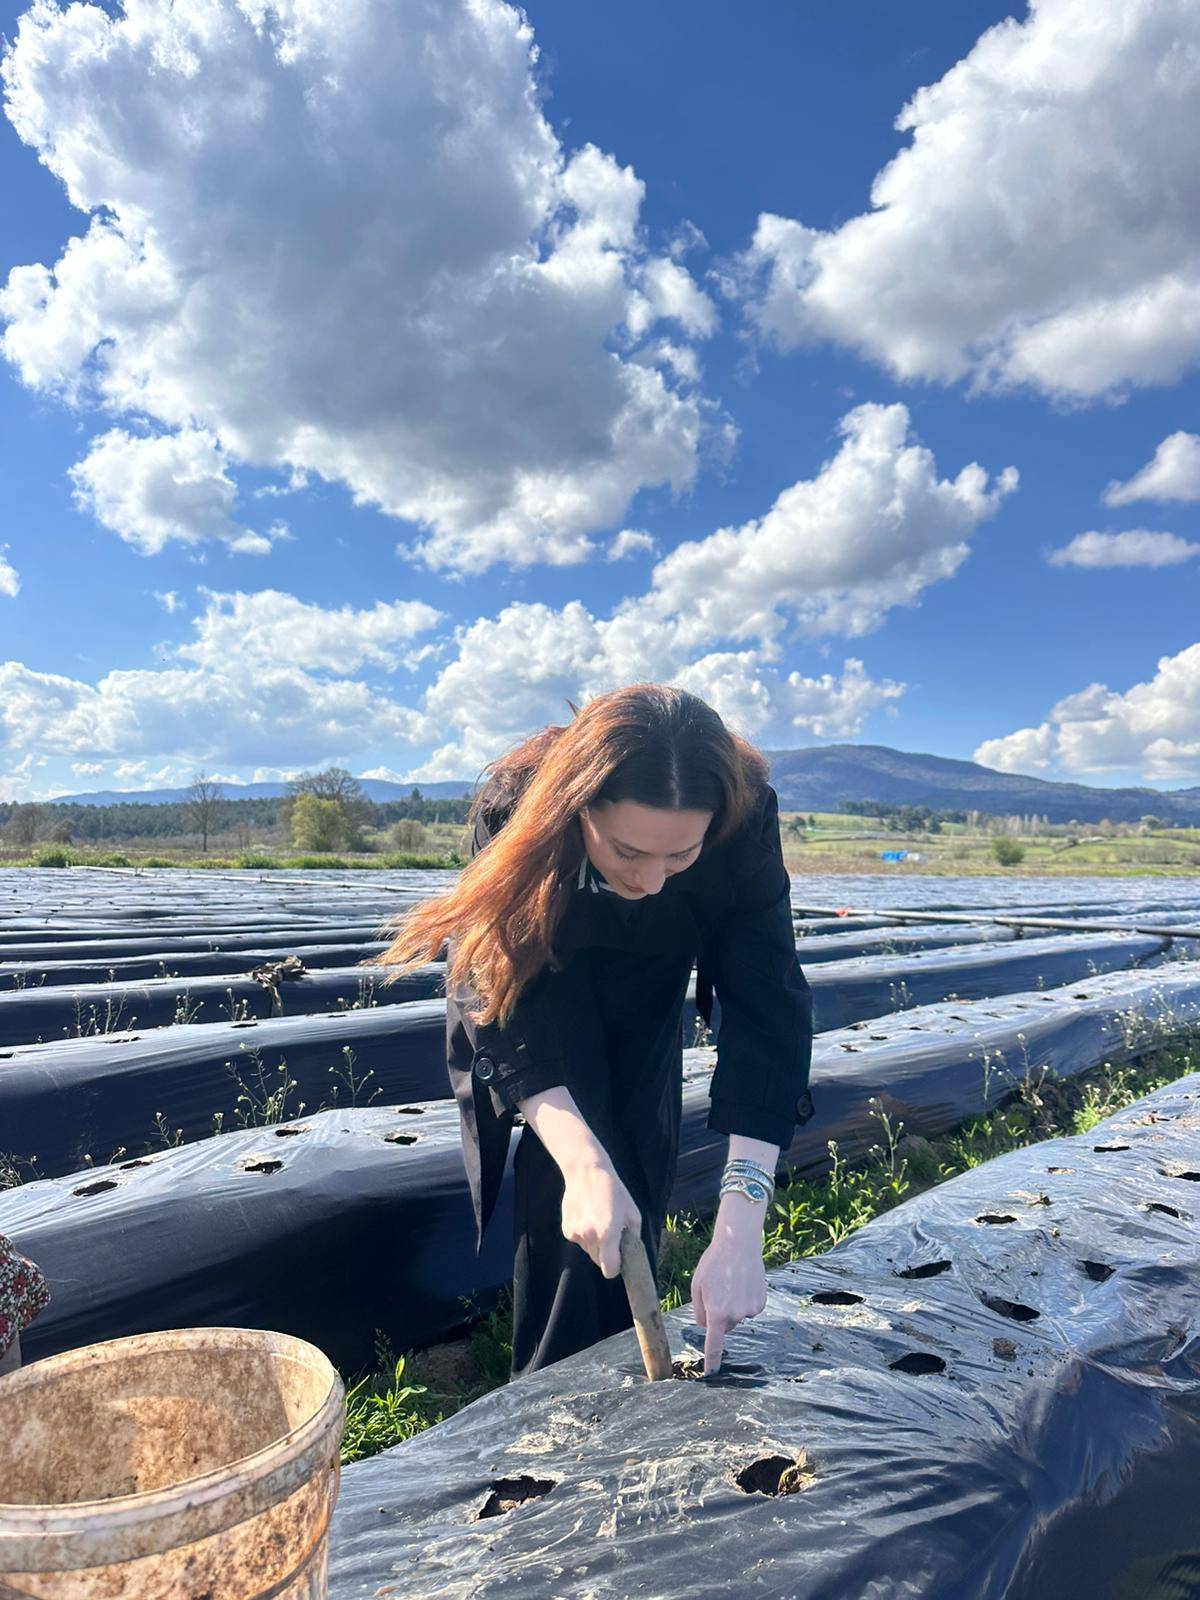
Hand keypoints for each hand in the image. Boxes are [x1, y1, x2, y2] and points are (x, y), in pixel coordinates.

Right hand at [560, 1156, 641, 1278]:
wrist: (586, 1172)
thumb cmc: (614, 1191)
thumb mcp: (633, 1213)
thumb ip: (633, 1237)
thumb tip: (630, 1253)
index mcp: (608, 1234)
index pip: (609, 1270)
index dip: (615, 1267)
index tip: (618, 1260)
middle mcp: (589, 1237)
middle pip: (599, 1261)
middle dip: (606, 1253)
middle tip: (610, 1234)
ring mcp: (576, 1234)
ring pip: (589, 1250)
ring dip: (595, 1243)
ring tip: (598, 1220)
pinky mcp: (566, 1230)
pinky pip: (579, 1240)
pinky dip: (584, 1234)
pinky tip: (587, 1216)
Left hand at [690, 1203, 768, 1373]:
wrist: (739, 1243)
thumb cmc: (713, 1263)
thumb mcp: (697, 1286)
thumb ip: (699, 1312)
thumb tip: (705, 1328)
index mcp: (717, 1313)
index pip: (714, 1345)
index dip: (712, 1362)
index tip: (710, 1374)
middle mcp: (736, 1315)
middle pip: (724, 1327)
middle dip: (719, 1316)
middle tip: (718, 1291)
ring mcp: (751, 1310)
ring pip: (737, 1317)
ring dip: (733, 1306)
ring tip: (731, 1283)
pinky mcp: (761, 1303)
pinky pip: (749, 1309)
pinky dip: (745, 1300)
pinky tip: (743, 1283)